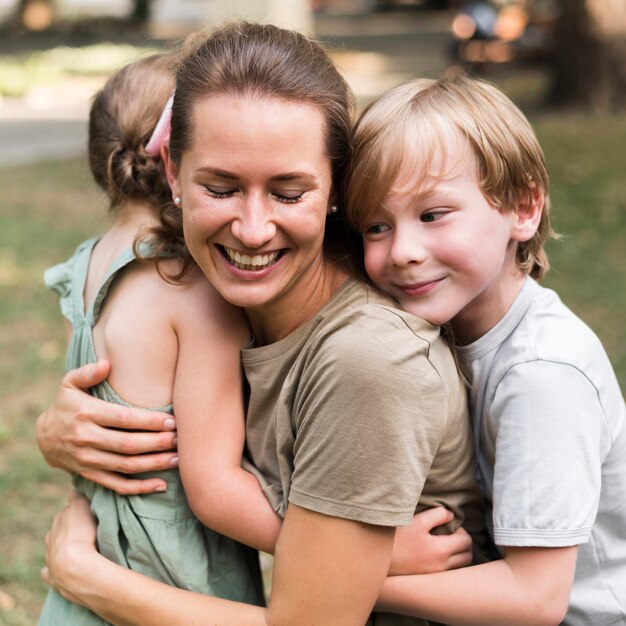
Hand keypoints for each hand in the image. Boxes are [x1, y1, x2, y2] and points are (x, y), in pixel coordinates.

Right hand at [37, 360, 177, 493]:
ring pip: (126, 466)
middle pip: (128, 444)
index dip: (149, 421)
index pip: (123, 419)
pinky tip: (161, 484)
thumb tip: (106, 364)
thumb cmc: (66, 404)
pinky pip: (116, 485)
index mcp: (86, 414)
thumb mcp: (69, 384)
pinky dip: (139, 488)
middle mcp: (86, 439)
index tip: (172, 421)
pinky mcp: (89, 475)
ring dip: (154, 464)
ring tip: (178, 459)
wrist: (43, 436)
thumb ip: (87, 372)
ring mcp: (87, 460)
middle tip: (181, 439)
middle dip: (158, 443)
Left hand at [41, 491, 100, 603]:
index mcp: (58, 521)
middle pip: (59, 530)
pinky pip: (50, 571)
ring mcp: (50, 559)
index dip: (77, 510)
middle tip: (87, 530)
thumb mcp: (81, 507)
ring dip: (64, 548)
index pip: (66, 511)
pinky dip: (54, 569)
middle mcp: (50, 538)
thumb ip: (77, 497)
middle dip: (69, 529)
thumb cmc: (81, 534)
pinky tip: (63, 568)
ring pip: (54, 549)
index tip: (88, 511)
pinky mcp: (52, 578)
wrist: (76, 568)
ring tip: (81, 549)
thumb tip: (74, 490)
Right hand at [389, 507, 472, 575]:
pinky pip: (447, 572)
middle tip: (449, 533)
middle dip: (463, 543)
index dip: (461, 530)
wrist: (378, 558)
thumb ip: (438, 514)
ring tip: (443, 543)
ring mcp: (435, 576)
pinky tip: (434, 554)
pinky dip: (448, 563)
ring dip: (457, 554)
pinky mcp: (427, 580)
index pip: (466, 541)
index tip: (449, 524)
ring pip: (459, 566)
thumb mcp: (417, 520)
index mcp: (441, 550)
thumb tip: (452, 516)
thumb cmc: (396, 537)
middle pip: (467, 556)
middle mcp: (441, 567)